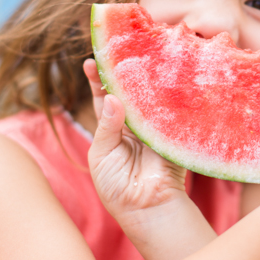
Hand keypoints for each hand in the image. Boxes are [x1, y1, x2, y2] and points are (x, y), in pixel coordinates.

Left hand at [83, 59, 188, 215]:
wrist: (146, 209)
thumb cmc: (117, 187)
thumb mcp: (101, 155)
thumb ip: (106, 126)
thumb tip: (112, 97)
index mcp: (111, 128)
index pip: (102, 97)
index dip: (97, 79)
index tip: (90, 62)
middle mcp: (132, 122)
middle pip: (125, 91)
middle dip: (120, 71)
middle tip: (115, 50)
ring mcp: (151, 124)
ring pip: (145, 96)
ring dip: (140, 79)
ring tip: (134, 57)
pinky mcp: (169, 130)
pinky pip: (165, 109)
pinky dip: (160, 95)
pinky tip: (156, 77)